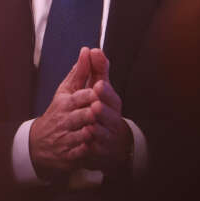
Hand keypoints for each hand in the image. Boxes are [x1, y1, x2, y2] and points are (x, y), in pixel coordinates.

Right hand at [29, 47, 96, 179]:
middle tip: (98, 110)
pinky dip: (85, 150)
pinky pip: (79, 153)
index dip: (91, 94)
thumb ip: (80, 72)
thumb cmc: (58, 111)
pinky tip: (91, 146)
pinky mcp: (68, 154)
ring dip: (89, 132)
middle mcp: (65, 120)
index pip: (80, 97)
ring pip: (81, 134)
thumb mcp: (66, 90)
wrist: (39, 143)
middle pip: (81, 115)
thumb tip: (87, 50)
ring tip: (96, 129)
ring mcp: (66, 138)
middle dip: (90, 113)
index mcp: (66, 103)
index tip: (101, 89)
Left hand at [84, 49, 133, 172]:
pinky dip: (93, 145)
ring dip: (98, 128)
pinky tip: (86, 139)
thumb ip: (95, 70)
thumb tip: (91, 50)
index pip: (111, 95)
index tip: (97, 85)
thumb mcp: (97, 88)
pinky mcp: (103, 150)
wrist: (107, 141)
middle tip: (95, 105)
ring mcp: (109, 135)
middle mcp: (113, 118)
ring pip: (105, 132)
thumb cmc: (101, 109)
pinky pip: (99, 148)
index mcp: (111, 102)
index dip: (105, 91)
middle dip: (103, 109)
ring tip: (90, 124)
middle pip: (111, 114)